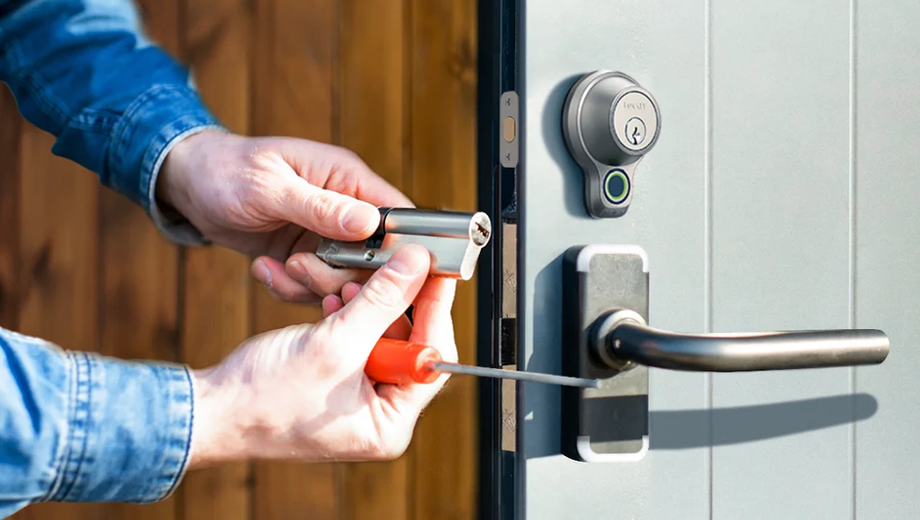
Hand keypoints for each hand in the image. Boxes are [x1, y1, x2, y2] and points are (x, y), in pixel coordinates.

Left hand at [157, 130, 413, 302]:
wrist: (189, 185)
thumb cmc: (226, 169)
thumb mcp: (270, 187)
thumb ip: (321, 207)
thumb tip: (370, 223)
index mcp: (348, 179)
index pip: (399, 216)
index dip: (404, 251)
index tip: (389, 279)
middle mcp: (345, 209)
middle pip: (376, 259)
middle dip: (340, 275)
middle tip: (300, 267)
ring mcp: (327, 237)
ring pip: (346, 280)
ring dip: (310, 284)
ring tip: (277, 267)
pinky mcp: (307, 257)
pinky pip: (315, 288)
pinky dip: (290, 288)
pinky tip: (265, 269)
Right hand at [188, 244, 456, 465]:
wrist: (209, 409)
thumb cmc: (263, 398)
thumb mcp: (334, 344)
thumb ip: (381, 302)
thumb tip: (417, 265)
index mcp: (390, 424)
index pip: (432, 359)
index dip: (436, 310)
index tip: (437, 270)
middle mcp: (380, 414)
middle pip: (410, 343)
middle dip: (392, 303)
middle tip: (393, 266)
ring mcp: (359, 397)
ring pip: (381, 334)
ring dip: (366, 304)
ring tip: (347, 284)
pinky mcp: (338, 379)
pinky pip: (357, 338)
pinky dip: (348, 315)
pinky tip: (334, 299)